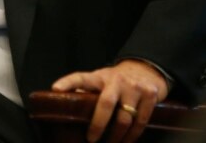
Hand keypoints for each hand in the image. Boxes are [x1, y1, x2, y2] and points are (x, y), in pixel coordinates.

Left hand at [51, 59, 168, 142]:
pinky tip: (126, 141)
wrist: (147, 70)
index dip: (67, 82)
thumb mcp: (101, 81)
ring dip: (117, 136)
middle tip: (91, 139)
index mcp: (100, 77)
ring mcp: (134, 87)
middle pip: (105, 104)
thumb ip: (88, 92)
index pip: (80, 78)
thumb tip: (68, 106)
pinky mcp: (150, 95)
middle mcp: (116, 80)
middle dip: (98, 125)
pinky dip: (133, 136)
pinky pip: (140, 121)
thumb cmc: (116, 81)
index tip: (55, 89)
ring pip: (124, 118)